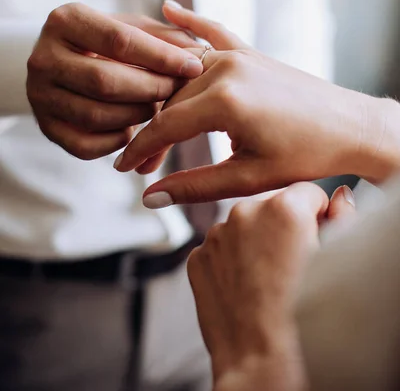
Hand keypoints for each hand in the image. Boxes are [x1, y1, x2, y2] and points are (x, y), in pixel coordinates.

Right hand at [26, 3, 202, 159]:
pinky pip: (86, 145)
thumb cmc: (107, 42)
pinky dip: (117, 140)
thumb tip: (197, 54)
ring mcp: (39, 95)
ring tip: (157, 107)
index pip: (119, 41)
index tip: (193, 66)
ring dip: (137, 115)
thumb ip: (163, 36)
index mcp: (65, 20)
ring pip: (97, 116)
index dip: (161, 57)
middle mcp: (43, 57)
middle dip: (151, 89)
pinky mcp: (45, 127)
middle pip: (106, 81)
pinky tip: (133, 128)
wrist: (63, 62)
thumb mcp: (131, 26)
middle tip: (177, 91)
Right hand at [114, 2, 399, 204]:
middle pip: (169, 99)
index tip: (121, 169)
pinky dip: (190, 23)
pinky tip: (166, 9)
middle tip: (144, 164)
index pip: (164, 126)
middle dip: (151, 132)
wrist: (350, 127)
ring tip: (147, 124)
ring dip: (163, 97)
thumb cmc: (306, 156)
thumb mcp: (248, 177)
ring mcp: (237, 55)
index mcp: (225, 101)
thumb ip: (193, 186)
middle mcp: (225, 68)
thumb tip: (149, 196)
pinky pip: (213, 32)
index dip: (139, 150)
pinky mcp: (248, 52)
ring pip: (181, 73)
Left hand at [187, 183, 355, 390]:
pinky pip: (219, 248)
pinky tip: (243, 288)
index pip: (307, 191)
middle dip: (281, 226)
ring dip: (253, 242)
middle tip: (290, 264)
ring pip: (243, 226)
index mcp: (285, 207)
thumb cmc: (304, 317)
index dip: (316, 215)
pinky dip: (230, 262)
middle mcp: (245, 212)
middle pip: (271, 206)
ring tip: (266, 281)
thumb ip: (342, 217)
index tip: (313, 237)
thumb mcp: (336, 260)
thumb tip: (340, 197)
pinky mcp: (197, 256)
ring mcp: (216, 234)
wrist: (260, 359)